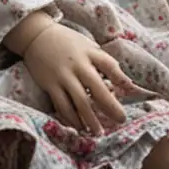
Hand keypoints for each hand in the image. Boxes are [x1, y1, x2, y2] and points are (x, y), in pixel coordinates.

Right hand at [13, 19, 137, 133]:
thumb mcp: (87, 45)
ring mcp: (63, 76)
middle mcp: (78, 65)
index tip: (131, 90)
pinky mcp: (50, 84)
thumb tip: (121, 82)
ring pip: (79, 101)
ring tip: (98, 132)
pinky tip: (78, 127)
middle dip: (110, 106)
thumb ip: (102, 61)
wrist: (37, 36)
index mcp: (89, 52)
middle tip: (121, 120)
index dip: (120, 77)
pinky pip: (62, 105)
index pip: (108, 64)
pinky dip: (71, 118)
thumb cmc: (67, 43)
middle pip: (97, 88)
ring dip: (90, 119)